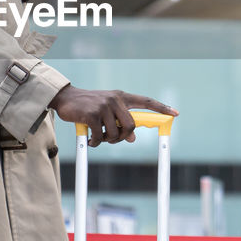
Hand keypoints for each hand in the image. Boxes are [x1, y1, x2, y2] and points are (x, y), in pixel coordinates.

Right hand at [48, 85, 176, 145]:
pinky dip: (96, 143)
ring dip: (107, 141)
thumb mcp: (107, 112)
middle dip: (123, 137)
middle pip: (131, 125)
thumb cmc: (88, 106)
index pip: (146, 101)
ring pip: (116, 133)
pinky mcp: (92, 114)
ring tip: (98, 138)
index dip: (161, 108)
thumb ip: (120, 122)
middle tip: (113, 139)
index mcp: (121, 97)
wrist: (66, 98)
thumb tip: (132, 138)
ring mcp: (104, 106)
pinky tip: (90, 140)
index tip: (175, 113)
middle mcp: (115, 99)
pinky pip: (100, 136)